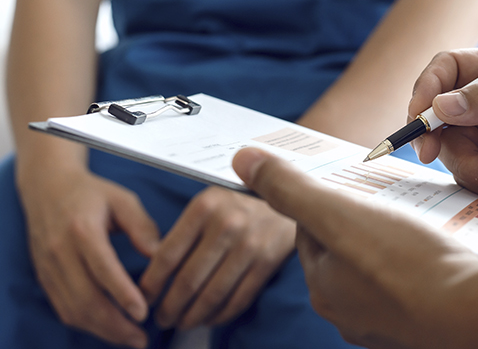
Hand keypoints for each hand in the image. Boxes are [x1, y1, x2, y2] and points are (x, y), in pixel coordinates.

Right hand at [20, 168, 159, 348]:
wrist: (48, 188)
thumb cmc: (90, 193)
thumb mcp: (122, 199)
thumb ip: (142, 226)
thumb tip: (159, 254)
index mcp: (82, 229)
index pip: (102, 268)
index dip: (122, 293)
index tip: (142, 312)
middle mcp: (60, 251)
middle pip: (84, 297)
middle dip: (114, 324)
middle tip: (140, 338)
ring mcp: (49, 267)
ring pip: (72, 309)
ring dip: (101, 330)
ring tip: (130, 339)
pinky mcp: (45, 277)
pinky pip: (63, 308)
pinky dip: (87, 324)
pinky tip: (109, 328)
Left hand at [139, 186, 294, 328]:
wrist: (289, 198)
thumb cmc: (239, 205)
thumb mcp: (209, 202)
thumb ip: (184, 229)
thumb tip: (153, 266)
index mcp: (204, 207)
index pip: (168, 255)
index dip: (152, 283)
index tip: (144, 298)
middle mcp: (226, 225)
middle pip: (188, 280)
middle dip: (169, 307)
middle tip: (161, 318)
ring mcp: (249, 245)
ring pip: (212, 295)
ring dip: (192, 316)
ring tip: (182, 322)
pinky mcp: (267, 262)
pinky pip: (238, 299)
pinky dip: (220, 315)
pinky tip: (209, 318)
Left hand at [232, 148, 477, 348]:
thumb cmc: (407, 263)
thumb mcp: (339, 213)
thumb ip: (290, 188)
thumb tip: (241, 160)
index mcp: (323, 286)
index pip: (311, 230)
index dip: (326, 198)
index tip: (348, 182)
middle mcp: (349, 312)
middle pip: (345, 249)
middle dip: (359, 219)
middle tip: (385, 197)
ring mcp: (388, 323)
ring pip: (379, 266)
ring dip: (390, 240)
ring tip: (413, 220)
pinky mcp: (422, 325)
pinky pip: (410, 282)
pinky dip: (417, 263)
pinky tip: (436, 250)